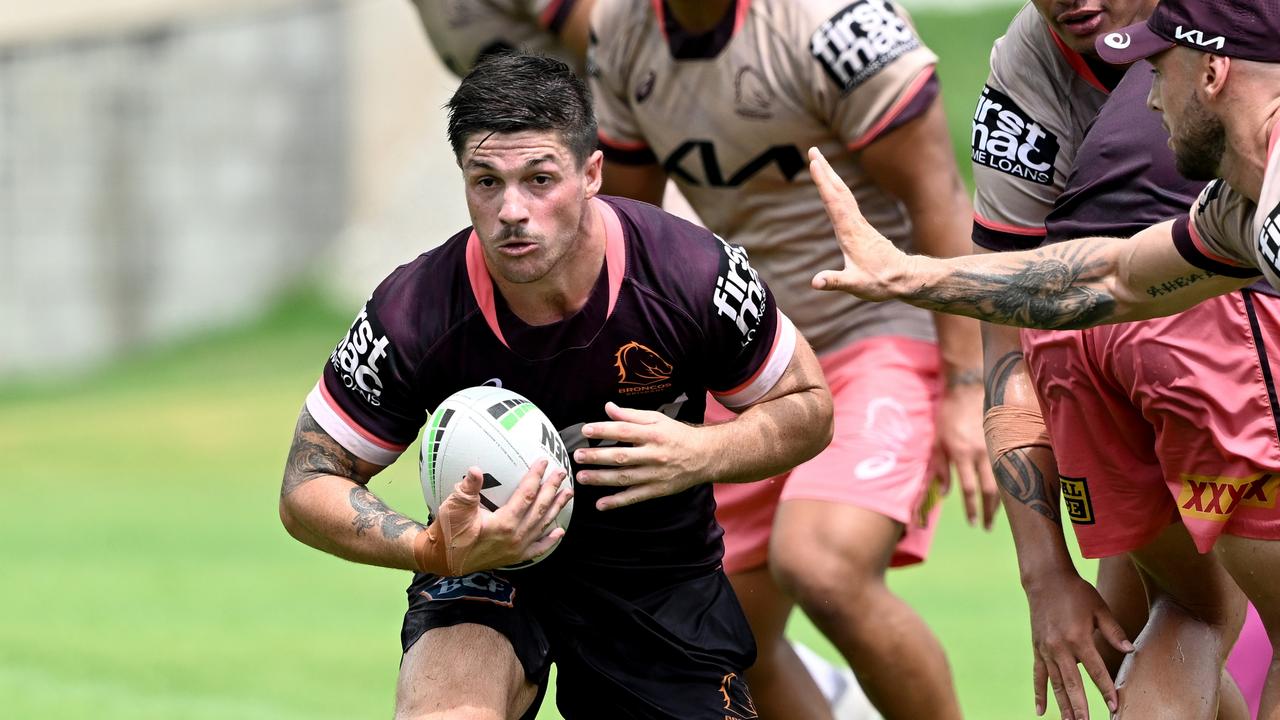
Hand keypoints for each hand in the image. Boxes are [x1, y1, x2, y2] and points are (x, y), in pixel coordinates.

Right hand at [433, 459, 572, 574]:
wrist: (443, 560)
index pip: (526, 495)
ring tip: (567, 494)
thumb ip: (468, 488)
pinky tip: (559, 531)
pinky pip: (537, 549)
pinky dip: (549, 540)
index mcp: (504, 524)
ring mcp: (517, 550)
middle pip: (540, 508)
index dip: (536, 477)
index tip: (544, 462)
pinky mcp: (514, 558)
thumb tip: (476, 469)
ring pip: (542, 526)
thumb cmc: (448, 532)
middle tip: (561, 472)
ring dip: (556, 509)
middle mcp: (515, 537)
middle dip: (552, 489)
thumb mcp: (454, 507)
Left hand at [572, 402, 708, 510]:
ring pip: (624, 478)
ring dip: (601, 479)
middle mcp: (653, 455)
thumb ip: (631, 415)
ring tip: (582, 477)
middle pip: (621, 456)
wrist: (705, 456)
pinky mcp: (657, 490)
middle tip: (577, 456)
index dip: (604, 430)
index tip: (586, 430)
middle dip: (597, 456)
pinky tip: (601, 504)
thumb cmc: (677, 435)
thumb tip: (608, 407)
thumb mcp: (657, 419)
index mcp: (653, 434)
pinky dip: (617, 502)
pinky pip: (634, 497)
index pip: (624, 430)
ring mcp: (655, 474)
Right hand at [807, 147, 912, 299]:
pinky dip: (837, 189)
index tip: (814, 163)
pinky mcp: (861, 227)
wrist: (904, 278)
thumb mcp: (856, 285)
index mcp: (850, 233)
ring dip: (831, 176)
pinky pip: (846, 202)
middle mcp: (854, 223)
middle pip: (838, 191)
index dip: (823, 183)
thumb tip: (815, 282)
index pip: (834, 202)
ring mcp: (859, 224)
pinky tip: (834, 187)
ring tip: (819, 162)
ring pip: (843, 193)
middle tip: (813, 150)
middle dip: (825, 170)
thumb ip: (835, 282)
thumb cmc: (880, 282)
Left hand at [935, 379, 999, 528]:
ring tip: (998, 515)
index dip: (971, 508)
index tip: (973, 523)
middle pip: (990, 490)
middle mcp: (981, 452)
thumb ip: (941, 467)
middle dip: (989, 511)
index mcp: (962, 453)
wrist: (968, 388)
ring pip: (1004, 480)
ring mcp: (996, 446)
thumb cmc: (949, 414)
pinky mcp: (1006, 440)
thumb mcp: (937, 440)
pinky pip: (1011, 466)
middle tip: (988, 527)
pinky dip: (1010, 483)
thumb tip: (946, 493)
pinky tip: (1010, 493)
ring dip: (1001, 501)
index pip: (969, 489)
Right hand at [1026, 572, 1133, 719]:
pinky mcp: (1037, 649)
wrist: (1045, 579)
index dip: (1106, 690)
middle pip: (1073, 683)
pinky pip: (1038, 676)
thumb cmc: (1076, 591)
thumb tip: (1130, 651)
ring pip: (1056, 684)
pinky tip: (1041, 711)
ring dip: (1063, 705)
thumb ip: (1113, 631)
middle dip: (1081, 707)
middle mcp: (1060, 647)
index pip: (1096, 671)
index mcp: (1079, 638)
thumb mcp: (1099, 607)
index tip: (1114, 706)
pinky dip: (1039, 694)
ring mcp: (1047, 649)